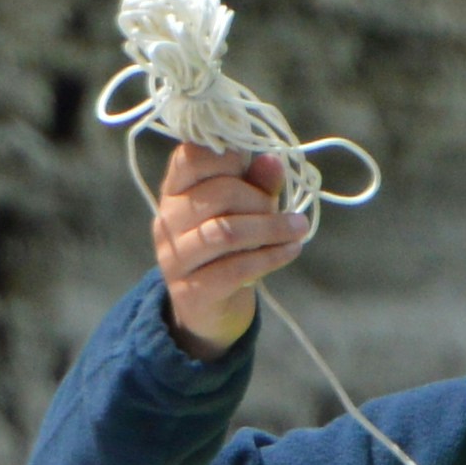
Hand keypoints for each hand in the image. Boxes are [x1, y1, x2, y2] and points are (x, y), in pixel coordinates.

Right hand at [151, 146, 308, 354]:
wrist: (210, 309)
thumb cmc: (229, 247)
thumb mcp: (244, 209)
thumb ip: (256, 183)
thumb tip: (273, 159)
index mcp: (175, 190)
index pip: (191, 156)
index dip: (228, 155)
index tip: (252, 166)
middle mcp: (167, 220)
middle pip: (218, 193)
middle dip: (260, 199)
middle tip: (281, 210)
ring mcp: (175, 257)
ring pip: (226, 232)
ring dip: (271, 228)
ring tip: (298, 228)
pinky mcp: (192, 290)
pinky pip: (236, 268)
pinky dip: (270, 257)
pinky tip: (291, 250)